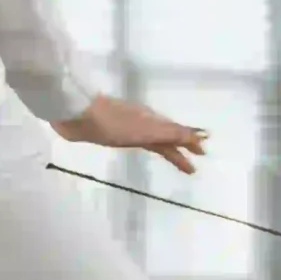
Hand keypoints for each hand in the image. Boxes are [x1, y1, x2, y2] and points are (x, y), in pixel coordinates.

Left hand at [53, 93, 207, 175]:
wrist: (77, 113)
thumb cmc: (113, 123)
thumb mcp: (147, 129)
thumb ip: (173, 133)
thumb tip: (203, 134)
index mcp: (152, 121)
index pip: (175, 135)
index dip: (188, 144)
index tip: (202, 154)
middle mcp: (142, 122)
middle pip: (165, 137)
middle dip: (179, 149)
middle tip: (192, 166)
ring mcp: (125, 126)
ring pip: (151, 138)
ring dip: (164, 146)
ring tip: (173, 157)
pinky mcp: (108, 131)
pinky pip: (135, 139)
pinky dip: (145, 143)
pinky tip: (139, 145)